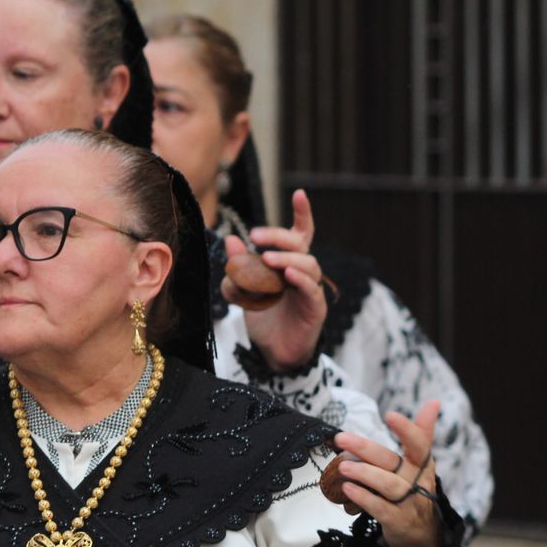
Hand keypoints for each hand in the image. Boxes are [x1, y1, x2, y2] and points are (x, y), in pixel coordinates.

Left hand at [224, 190, 325, 371]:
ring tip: (267, 259)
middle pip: (300, 245)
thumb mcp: (242, 290)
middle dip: (279, 237)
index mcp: (289, 263)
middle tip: (255, 236)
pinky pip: (311, 290)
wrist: (272, 352)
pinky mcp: (315, 308)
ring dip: (287, 258)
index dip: (303, 214)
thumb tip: (231, 240)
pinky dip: (300, 280)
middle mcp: (303, 272)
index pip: (300, 234)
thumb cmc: (263, 317)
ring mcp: (311, 289)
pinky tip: (286, 276)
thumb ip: (237, 267)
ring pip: (307, 264)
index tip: (299, 193)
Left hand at [331, 400, 443, 546]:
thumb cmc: (416, 490)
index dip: (406, 430)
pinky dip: (363, 498)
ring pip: (387, 485)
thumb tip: (433, 401)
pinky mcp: (398, 521)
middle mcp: (418, 481)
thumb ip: (421, 434)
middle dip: (366, 449)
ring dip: (363, 473)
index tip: (390, 415)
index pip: (419, 444)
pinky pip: (380, 508)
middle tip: (341, 438)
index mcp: (422, 464)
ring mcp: (409, 502)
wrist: (423, 534)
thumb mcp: (420, 463)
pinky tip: (347, 489)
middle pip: (392, 462)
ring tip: (342, 466)